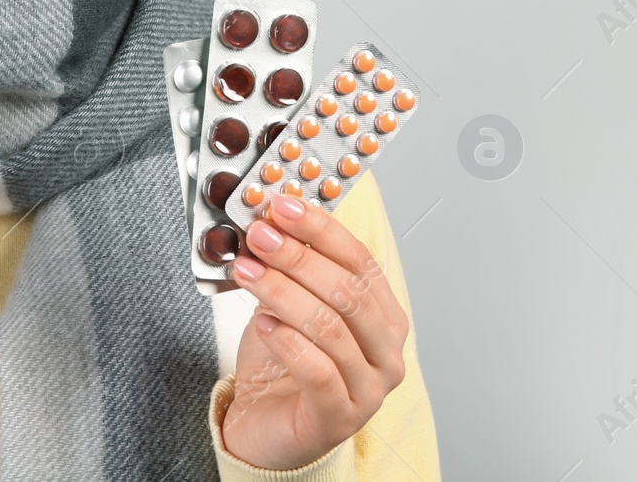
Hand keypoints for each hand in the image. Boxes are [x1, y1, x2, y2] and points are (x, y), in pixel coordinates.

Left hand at [221, 193, 408, 470]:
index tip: (283, 207)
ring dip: (283, 292)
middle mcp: (387, 352)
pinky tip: (263, 324)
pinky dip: (287, 342)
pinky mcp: (340, 417)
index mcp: (385, 316)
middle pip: (348, 291)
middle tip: (261, 236)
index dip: (321, 229)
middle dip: (298, 257)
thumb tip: (273, 222)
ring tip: (249, 272)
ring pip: (331, 327)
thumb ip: (292, 270)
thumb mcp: (291, 307)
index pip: (360, 260)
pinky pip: (318, 371)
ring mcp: (369, 388)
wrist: (268, 428)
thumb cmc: (284, 367)